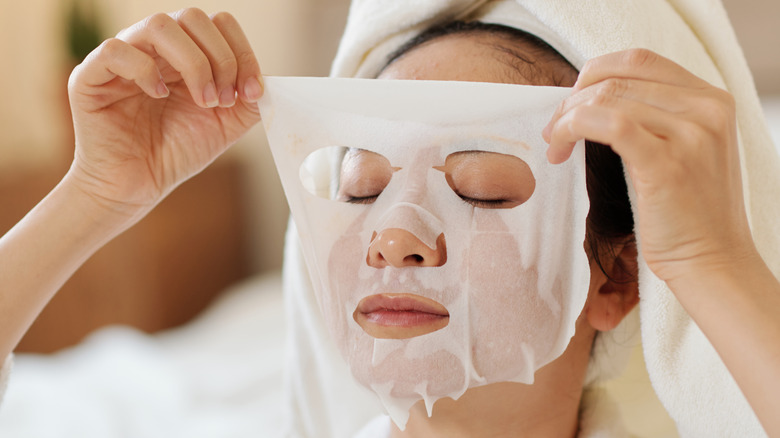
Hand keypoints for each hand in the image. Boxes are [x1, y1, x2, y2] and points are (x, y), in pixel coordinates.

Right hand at [67, 8, 262, 220]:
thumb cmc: (176, 152)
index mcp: (186, 53)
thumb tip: (267, 80)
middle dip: (220, 59)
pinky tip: (159, 97)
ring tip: (203, 101)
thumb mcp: (226, 125)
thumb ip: (249, 99)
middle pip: (192, 17)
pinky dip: (146, 71)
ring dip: (193, 64)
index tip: (250, 92)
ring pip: (159, 25)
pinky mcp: (91, 76)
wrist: (139, 187)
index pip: (218, 24)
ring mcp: (123, 58)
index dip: (241, 52)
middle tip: (223, 100)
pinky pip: (117, 50)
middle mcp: (155, 48)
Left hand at [543, 49, 756, 284]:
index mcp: (711, 99)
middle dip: (572, 100)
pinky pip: (609, 124)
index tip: (572, 104)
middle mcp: (707, 109)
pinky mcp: (668, 164)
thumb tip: (592, 96)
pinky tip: (560, 151)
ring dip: (566, 119)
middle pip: (617, 77)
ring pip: (606, 97)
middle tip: (554, 130)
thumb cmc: (688, 213)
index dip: (594, 75)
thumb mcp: (683, 149)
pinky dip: (573, 129)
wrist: (713, 263)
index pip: (639, 61)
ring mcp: (692, 135)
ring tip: (556, 146)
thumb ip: (655, 116)